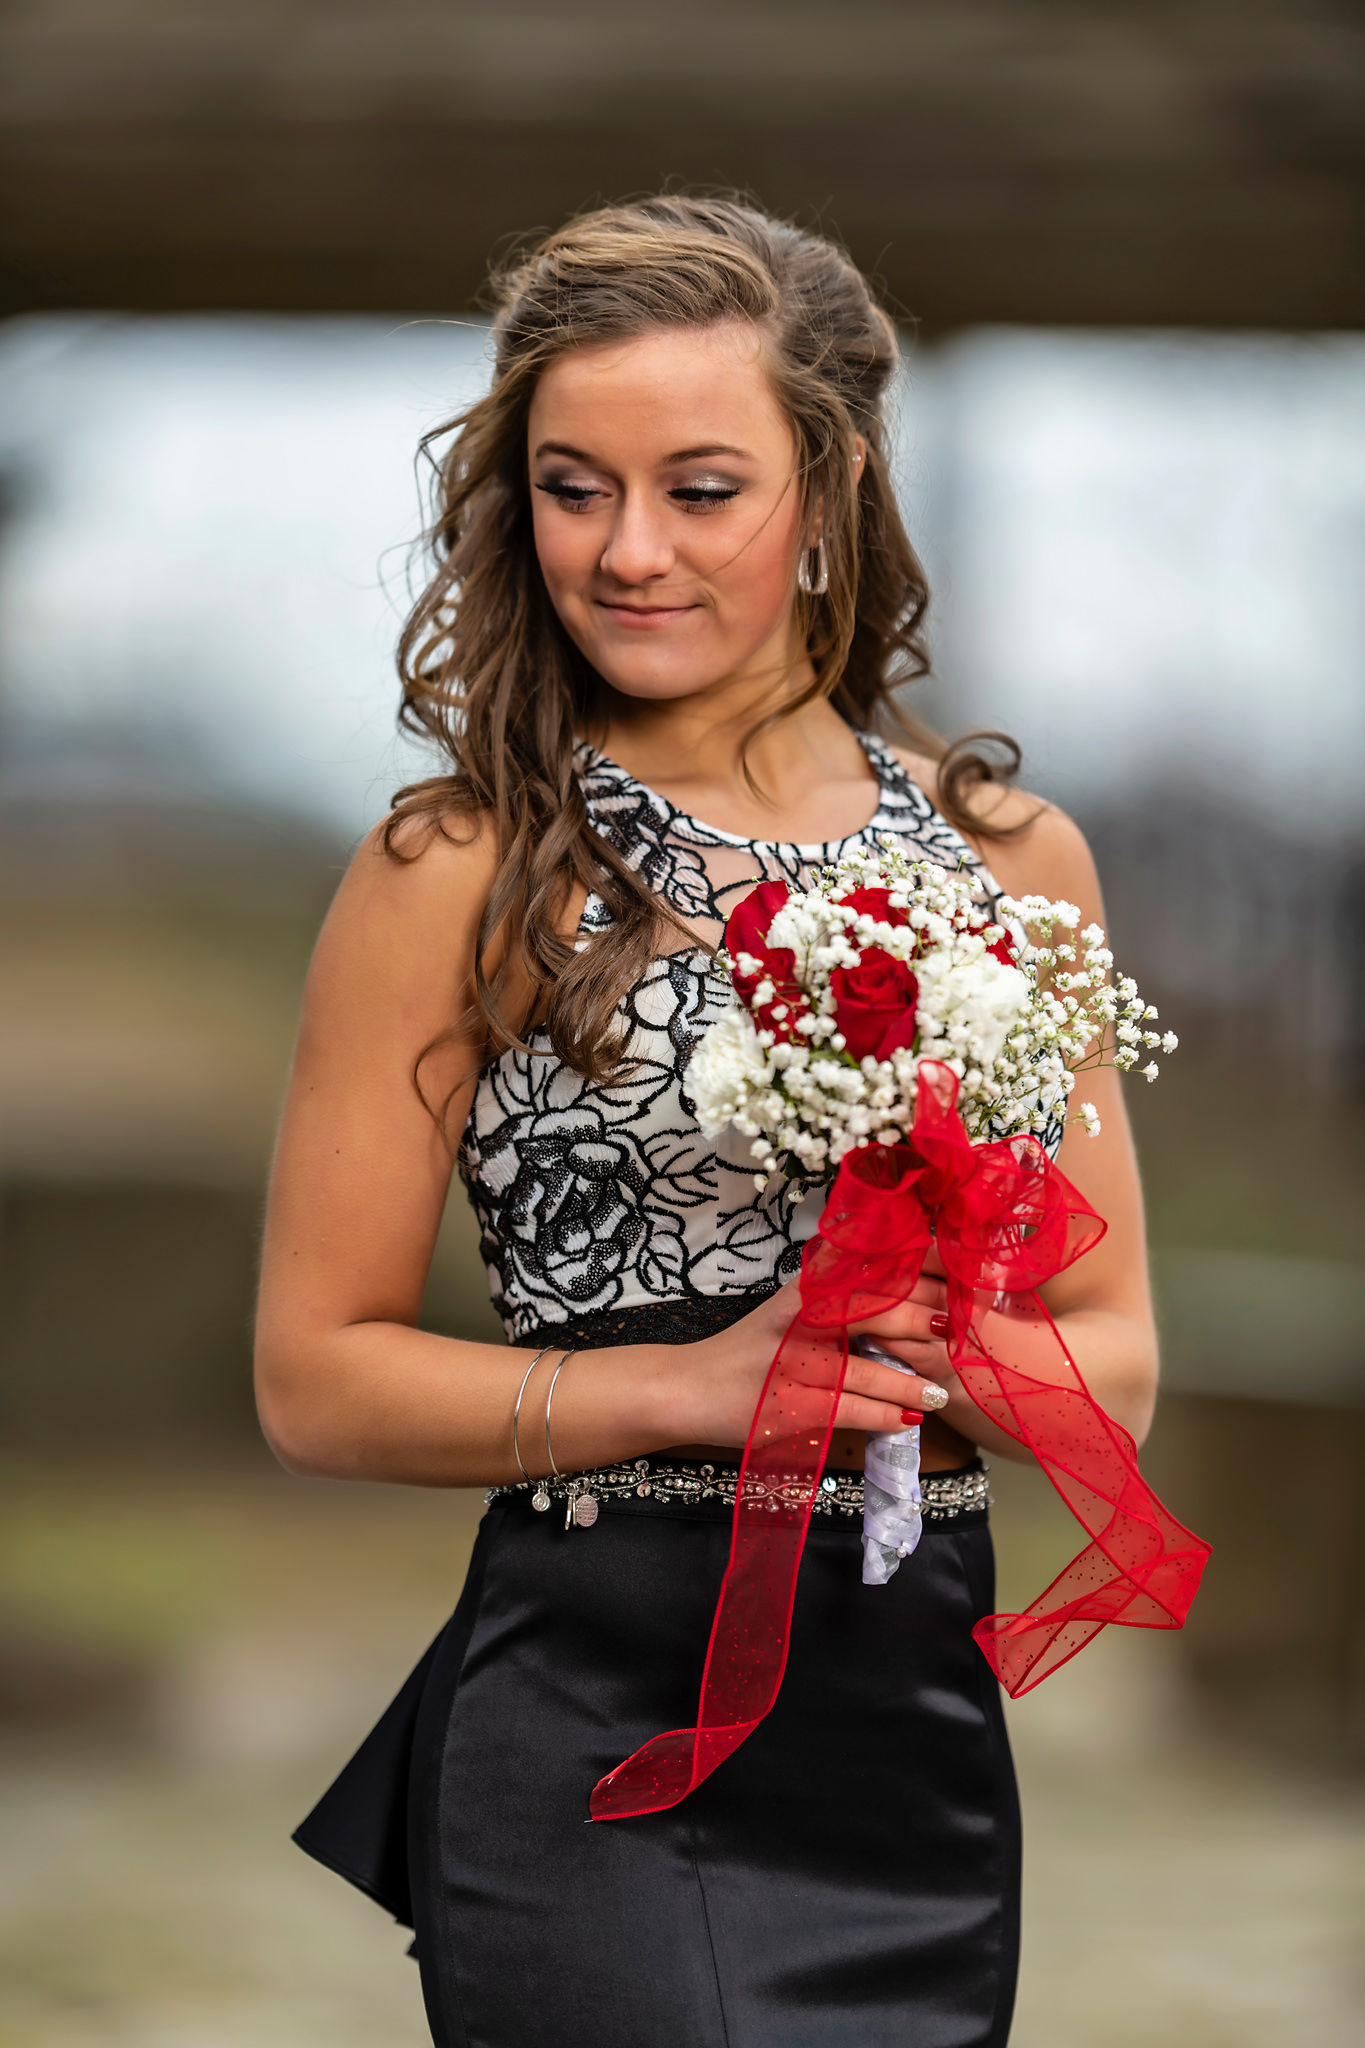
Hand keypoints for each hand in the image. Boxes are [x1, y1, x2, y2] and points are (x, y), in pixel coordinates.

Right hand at [675, 1274, 952, 1450]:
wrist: (686, 1389)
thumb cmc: (744, 1351)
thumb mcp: (784, 1310)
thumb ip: (830, 1296)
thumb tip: (899, 1287)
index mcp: (802, 1291)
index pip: (870, 1272)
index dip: (917, 1278)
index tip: (949, 1287)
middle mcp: (799, 1320)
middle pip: (877, 1313)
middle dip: (923, 1326)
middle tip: (954, 1338)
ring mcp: (794, 1364)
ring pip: (870, 1370)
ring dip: (913, 1384)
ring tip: (940, 1391)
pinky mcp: (791, 1407)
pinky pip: (852, 1410)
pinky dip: (885, 1415)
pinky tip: (907, 1420)